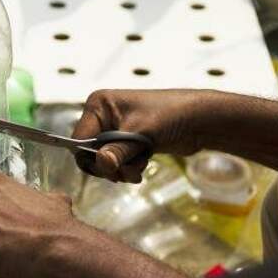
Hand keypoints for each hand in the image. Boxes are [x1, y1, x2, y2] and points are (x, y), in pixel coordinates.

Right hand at [72, 89, 218, 182]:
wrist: (199, 119)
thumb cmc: (170, 115)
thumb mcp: (140, 134)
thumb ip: (118, 150)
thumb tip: (100, 164)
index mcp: (98, 105)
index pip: (78, 140)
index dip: (90, 157)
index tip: (111, 167)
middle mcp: (103, 115)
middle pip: (90, 153)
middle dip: (109, 166)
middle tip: (127, 172)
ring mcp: (115, 128)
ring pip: (105, 161)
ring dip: (122, 169)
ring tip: (140, 167)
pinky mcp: (127, 140)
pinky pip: (118, 162)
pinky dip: (129, 167)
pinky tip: (144, 163)